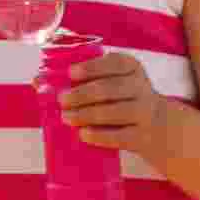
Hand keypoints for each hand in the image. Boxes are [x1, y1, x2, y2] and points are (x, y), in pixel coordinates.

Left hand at [46, 51, 170, 166]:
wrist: (161, 129)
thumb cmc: (123, 101)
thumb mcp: (111, 86)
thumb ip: (79, 82)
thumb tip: (37, 81)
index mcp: (132, 69)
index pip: (116, 63)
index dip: (93, 67)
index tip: (71, 73)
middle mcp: (141, 88)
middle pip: (112, 88)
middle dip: (83, 94)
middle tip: (62, 100)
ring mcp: (146, 113)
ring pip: (117, 111)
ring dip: (88, 114)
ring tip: (67, 117)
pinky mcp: (144, 137)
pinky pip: (121, 135)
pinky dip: (101, 135)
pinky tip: (83, 134)